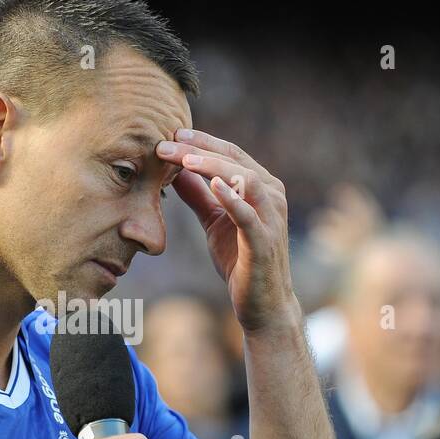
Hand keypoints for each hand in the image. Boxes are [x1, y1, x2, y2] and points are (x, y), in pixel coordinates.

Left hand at [157, 129, 298, 334]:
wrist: (262, 304)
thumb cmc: (240, 260)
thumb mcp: (214, 222)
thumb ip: (199, 196)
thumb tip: (175, 171)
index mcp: (261, 187)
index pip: (230, 154)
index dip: (201, 141)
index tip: (171, 134)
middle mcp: (272, 196)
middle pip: (235, 160)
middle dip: (200, 149)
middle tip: (167, 143)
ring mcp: (271, 217)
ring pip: (246, 179)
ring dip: (214, 166)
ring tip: (185, 160)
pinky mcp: (264, 241)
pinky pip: (249, 215)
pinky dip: (232, 197)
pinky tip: (212, 185)